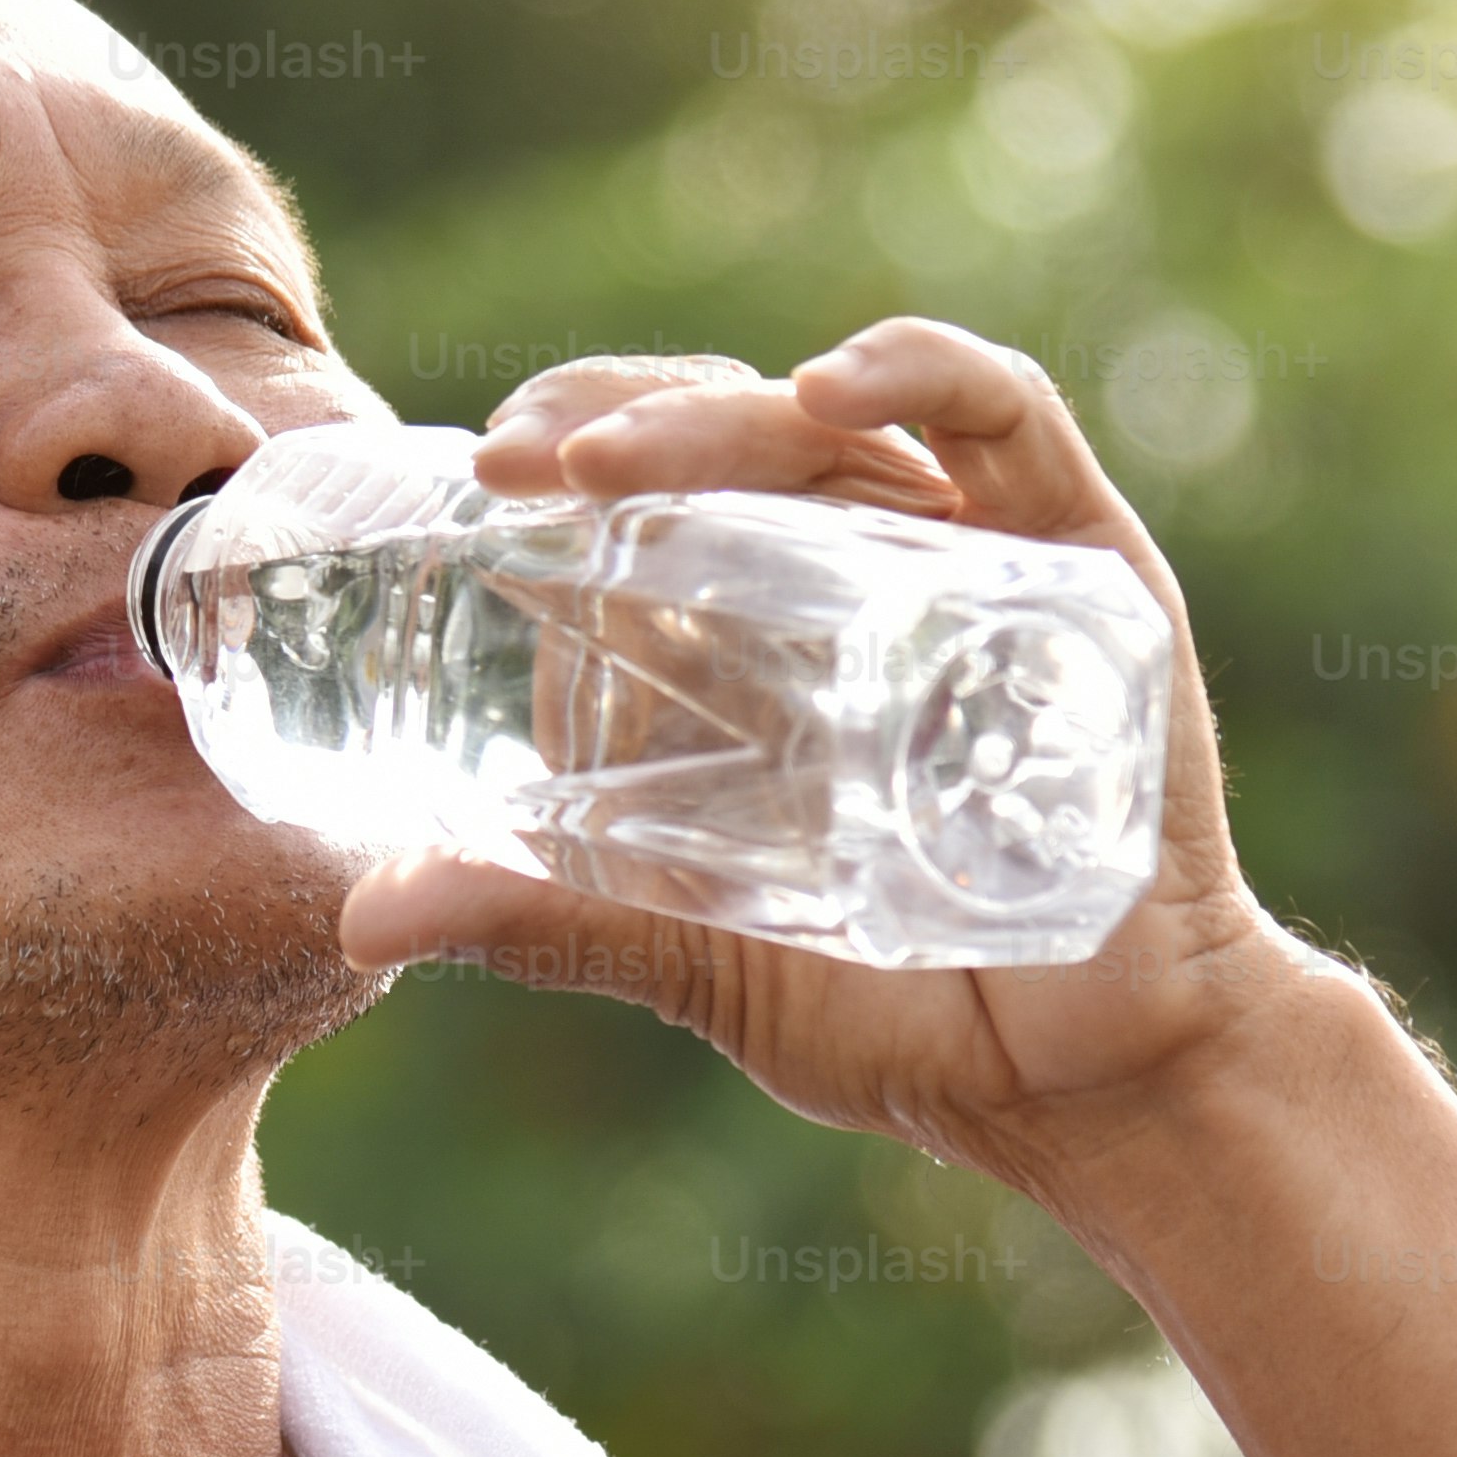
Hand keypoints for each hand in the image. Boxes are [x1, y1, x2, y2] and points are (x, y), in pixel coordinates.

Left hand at [327, 318, 1320, 1185]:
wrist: (1093, 1082)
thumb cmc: (903, 1016)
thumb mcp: (700, 961)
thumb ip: (553, 921)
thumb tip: (362, 916)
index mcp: (765, 631)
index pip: (651, 484)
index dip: (559, 454)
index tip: (464, 482)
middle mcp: (862, 569)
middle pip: (724, 432)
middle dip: (606, 423)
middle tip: (504, 462)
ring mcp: (973, 553)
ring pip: (833, 419)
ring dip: (712, 417)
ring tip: (606, 459)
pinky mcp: (1082, 558)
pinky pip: (1004, 417)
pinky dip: (918, 374)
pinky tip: (829, 391)